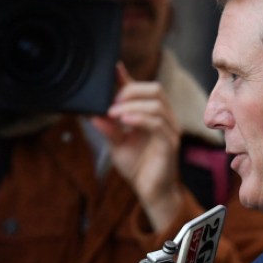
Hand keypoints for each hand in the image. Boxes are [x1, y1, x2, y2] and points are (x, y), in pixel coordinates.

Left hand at [92, 63, 183, 230]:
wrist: (151, 192)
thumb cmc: (138, 167)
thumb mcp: (116, 143)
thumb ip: (108, 127)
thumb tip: (93, 113)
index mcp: (153, 115)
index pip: (144, 89)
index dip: (128, 78)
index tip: (112, 69)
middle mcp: (165, 119)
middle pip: (155, 90)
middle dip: (131, 91)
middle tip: (111, 103)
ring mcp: (170, 130)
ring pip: (157, 104)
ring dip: (133, 105)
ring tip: (114, 113)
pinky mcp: (170, 143)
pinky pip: (158, 124)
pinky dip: (140, 118)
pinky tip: (125, 121)